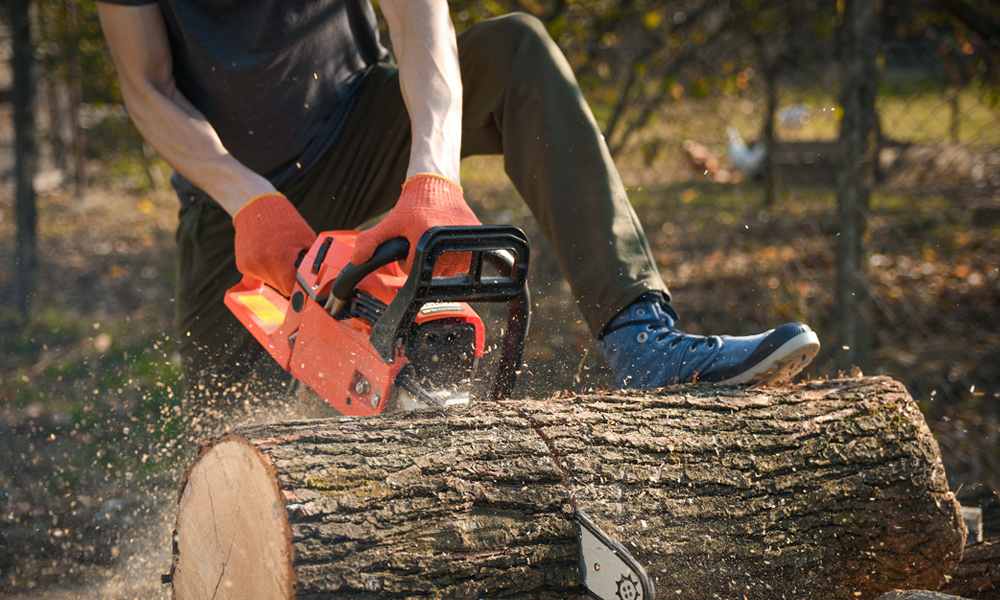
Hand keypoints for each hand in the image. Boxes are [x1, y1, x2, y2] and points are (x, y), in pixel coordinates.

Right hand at [233, 193, 315, 295]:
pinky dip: (266, 268)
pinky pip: (260, 275)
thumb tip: (317, 279)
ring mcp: (249, 265)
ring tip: (279, 253)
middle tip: (292, 260)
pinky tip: (269, 253)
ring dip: (277, 273)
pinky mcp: (242, 265)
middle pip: (281, 286)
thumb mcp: (307, 238)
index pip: (292, 287)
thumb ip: (311, 262)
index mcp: (279, 257)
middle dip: (289, 277)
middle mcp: (261, 263)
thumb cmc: (285, 221)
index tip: (302, 278)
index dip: (299, 284)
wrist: (257, 206)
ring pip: (271, 281)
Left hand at [351, 174, 480, 274]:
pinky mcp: (473, 235)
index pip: (412, 270)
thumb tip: (357, 259)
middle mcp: (446, 241)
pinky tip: (445, 242)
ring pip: (447, 269)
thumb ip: (370, 241)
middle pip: (430, 271)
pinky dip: (454, 256)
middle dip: (422, 260)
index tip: (408, 244)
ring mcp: (462, 240)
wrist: (435, 184)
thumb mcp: (390, 223)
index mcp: (424, 239)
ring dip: (438, 260)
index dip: (406, 260)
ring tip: (432, 241)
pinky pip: (463, 261)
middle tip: (419, 240)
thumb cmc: (412, 205)